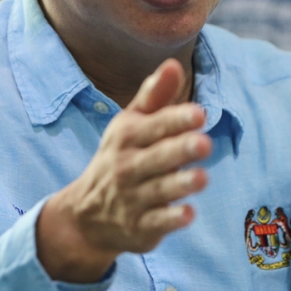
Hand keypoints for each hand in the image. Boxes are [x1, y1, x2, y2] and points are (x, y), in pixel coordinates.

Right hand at [36, 59, 212, 281]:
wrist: (86, 214)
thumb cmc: (121, 157)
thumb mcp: (130, 123)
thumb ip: (155, 95)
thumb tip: (174, 63)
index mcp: (128, 136)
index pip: (154, 126)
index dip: (176, 119)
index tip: (200, 113)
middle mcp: (128, 166)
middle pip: (157, 157)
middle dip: (180, 150)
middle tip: (204, 143)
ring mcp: (133, 198)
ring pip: (159, 190)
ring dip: (180, 184)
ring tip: (202, 177)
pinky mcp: (140, 227)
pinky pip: (156, 223)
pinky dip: (170, 219)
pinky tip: (188, 214)